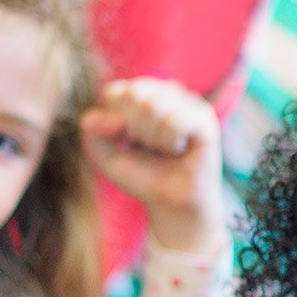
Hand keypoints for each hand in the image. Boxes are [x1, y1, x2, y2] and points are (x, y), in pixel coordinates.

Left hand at [81, 78, 225, 254]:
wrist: (173, 204)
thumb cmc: (143, 176)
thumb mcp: (103, 154)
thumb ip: (91, 130)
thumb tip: (117, 120)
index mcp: (144, 93)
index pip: (115, 92)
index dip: (115, 124)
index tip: (130, 143)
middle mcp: (168, 92)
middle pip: (134, 95)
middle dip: (135, 130)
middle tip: (150, 148)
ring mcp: (189, 103)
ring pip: (153, 107)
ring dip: (153, 140)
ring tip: (166, 151)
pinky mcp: (205, 119)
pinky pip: (175, 122)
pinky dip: (170, 143)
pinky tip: (179, 151)